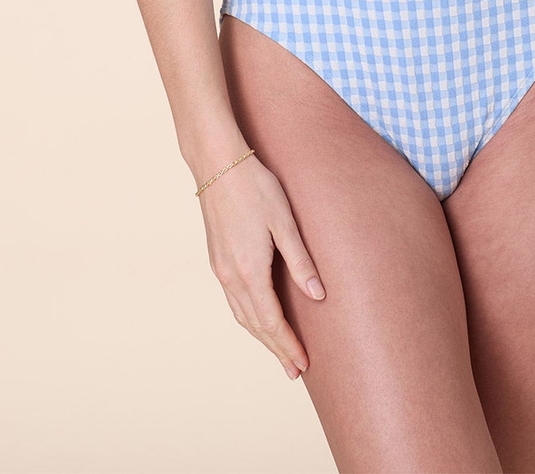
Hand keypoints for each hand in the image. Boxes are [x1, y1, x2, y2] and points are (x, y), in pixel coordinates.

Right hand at [199, 154, 325, 380]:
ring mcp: (220, 269)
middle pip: (255, 326)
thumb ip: (300, 260)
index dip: (288, 345)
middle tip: (296, 370)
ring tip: (280, 352)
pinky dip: (249, 319)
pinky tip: (259, 319)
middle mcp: (231, 276)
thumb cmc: (256, 187)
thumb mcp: (285, 222)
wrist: (218, 164)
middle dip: (276, 349)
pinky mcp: (217, 260)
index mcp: (249, 270)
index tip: (304, 364)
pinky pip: (234, 301)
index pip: (271, 321)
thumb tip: (318, 296)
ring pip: (241, 315)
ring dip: (261, 337)